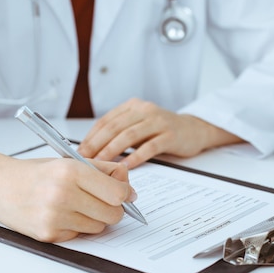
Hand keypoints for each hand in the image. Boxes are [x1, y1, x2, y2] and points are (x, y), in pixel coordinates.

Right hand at [0, 149, 135, 241]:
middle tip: (101, 201)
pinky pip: (80, 236)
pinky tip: (61, 215)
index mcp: (71, 171)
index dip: (125, 194)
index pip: (117, 192)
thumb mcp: (69, 161)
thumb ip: (102, 169)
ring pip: (99, 227)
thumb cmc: (37, 173)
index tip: (124, 194)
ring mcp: (54, 217)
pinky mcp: (48, 234)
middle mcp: (62, 194)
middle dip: (112, 209)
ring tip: (76, 206)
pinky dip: (76, 228)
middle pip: (113, 214)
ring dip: (94, 219)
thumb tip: (128, 183)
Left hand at [77, 98, 241, 167]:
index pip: (106, 120)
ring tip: (101, 163)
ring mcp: (158, 121)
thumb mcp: (138, 127)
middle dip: (97, 144)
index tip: (79, 151)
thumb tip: (92, 150)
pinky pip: (149, 146)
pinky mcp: (170, 134)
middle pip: (115, 127)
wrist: (194, 130)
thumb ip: (120, 134)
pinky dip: (135, 157)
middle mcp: (144, 110)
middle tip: (85, 159)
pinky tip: (126, 166)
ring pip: (129, 135)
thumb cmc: (162, 131)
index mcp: (133, 106)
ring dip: (112, 150)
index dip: (91, 136)